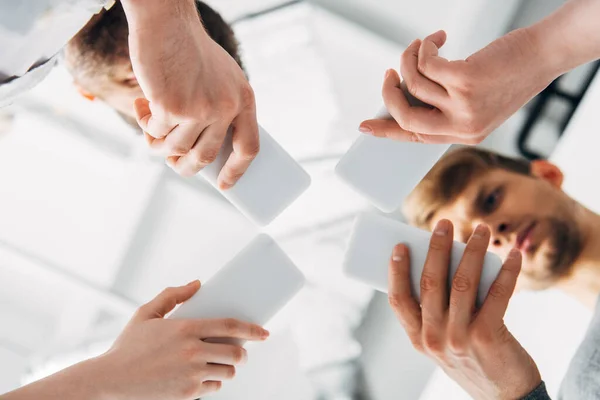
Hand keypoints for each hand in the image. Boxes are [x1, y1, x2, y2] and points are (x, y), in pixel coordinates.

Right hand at [1, 281, 268, 399]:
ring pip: (228, 372)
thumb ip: (172, 295)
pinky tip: (208, 376)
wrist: (109, 380)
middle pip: (236, 353)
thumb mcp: (146, 314)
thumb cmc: (128, 345)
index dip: (252, 329)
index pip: (230, 326)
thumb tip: (197, 284)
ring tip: (222, 363)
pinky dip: (215, 382)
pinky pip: (214, 387)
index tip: (265, 332)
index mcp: (186, 328)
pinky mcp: (186, 394)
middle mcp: (192, 351)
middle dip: (243, 353)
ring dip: (230, 368)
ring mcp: (190, 374)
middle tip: (239, 351)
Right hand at [122, 0, 258, 187]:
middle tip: (173, 164)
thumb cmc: (191, 50)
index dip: (237, 170)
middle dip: (186, 167)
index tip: (225, 185)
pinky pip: (155, 132)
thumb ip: (220, 111)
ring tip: (151, 126)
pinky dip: (146, 125)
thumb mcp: (220, 78)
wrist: (167, 21)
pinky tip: (143, 106)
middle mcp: (225, 107)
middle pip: (206, 156)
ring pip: (176, 147)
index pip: (249, 147)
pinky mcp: (170, 106)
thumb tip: (205, 154)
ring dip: (159, 143)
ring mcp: (198, 109)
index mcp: (243, 99)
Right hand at [360, 28, 556, 143]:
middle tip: (389, 74)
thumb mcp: (480, 102)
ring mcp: (464, 104)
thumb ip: (448, 108)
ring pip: (414, 84)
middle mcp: (463, 126)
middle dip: (389, 93)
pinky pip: (426, 64)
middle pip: (406, 117)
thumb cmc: (509, 76)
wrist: (543, 56)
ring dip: (409, 59)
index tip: (365, 127)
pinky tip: (436, 38)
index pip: (415, 138)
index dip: (386, 131)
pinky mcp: (466, 79)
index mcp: (464, 135)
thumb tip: (408, 95)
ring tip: (419, 46)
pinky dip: (424, 46)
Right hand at [388, 220, 540, 399]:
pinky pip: (496, 294)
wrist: (503, 396)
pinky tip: (512, 256)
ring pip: (462, 282)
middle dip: (436, 247)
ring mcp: (460, 338)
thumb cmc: (471, 359)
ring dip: (472, 250)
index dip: (396, 270)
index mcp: (417, 338)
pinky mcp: (488, 337)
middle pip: (430, 282)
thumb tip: (445, 262)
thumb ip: (437, 310)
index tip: (400, 245)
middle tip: (444, 223)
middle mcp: (434, 338)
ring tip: (481, 230)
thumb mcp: (442, 341)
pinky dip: (507, 271)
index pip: (398, 299)